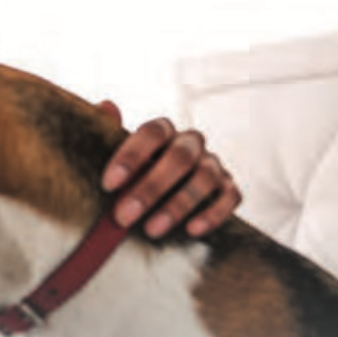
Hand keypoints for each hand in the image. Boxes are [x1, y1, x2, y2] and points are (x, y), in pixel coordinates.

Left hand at [96, 101, 241, 238]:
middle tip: (123, 216)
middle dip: (150, 188)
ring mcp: (213, 165)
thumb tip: (107, 106)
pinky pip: (230, 197)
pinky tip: (192, 230)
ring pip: (205, 178)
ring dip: (178, 206)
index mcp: (163, 130)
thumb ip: (108, 131)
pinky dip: (213, 213)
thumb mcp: (113, 155)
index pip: (152, 133)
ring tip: (151, 230)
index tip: (108, 184)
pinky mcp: (228, 188)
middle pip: (179, 158)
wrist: (158, 196)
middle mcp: (191, 143)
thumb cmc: (131, 173)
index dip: (131, 157)